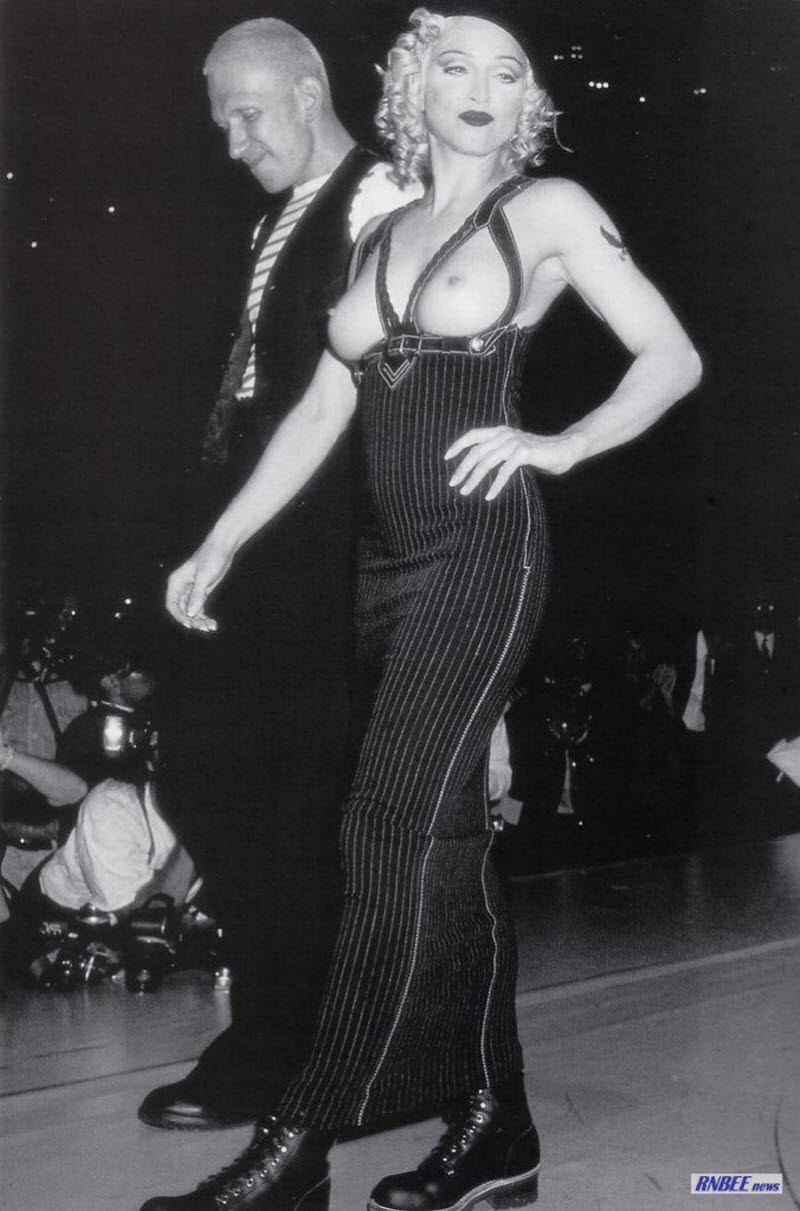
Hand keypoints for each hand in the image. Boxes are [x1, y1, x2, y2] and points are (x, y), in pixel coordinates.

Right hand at [165, 539, 233, 631]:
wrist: (223, 548)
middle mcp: (181, 588)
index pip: (172, 605)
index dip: (179, 616)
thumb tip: (190, 613)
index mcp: (176, 582)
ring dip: (199, 620)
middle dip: (192, 620)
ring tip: (211, 626)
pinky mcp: (201, 593)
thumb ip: (197, 595)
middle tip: (205, 627)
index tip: (190, 624)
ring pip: (190, 612)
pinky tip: (212, 623)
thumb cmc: (211, 558)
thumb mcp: (204, 577)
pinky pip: (199, 609)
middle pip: (182, 611)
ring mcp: (191, 591)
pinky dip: (204, 616)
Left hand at [444, 426, 583, 499]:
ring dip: (474, 479)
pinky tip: (488, 496)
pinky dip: (495, 485)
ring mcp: (514, 442)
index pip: (473, 435)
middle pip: (476, 451)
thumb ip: (499, 453)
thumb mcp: (514, 450)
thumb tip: (479, 466)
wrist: (565, 449)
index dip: (458, 445)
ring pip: (487, 462)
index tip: (446, 458)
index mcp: (500, 431)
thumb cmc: (539, 453)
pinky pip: (504, 471)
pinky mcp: (523, 453)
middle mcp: (504, 434)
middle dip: (462, 468)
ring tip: (465, 492)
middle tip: (452, 483)